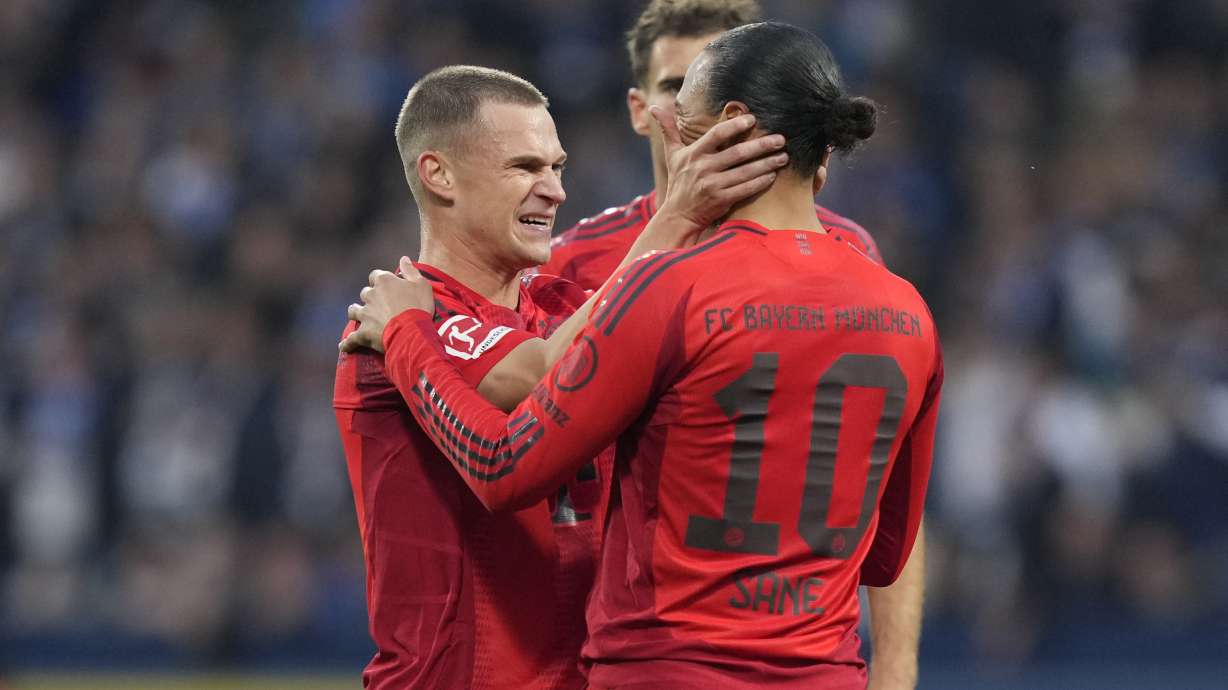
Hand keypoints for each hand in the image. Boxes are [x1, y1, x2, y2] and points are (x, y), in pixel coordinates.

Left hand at [339, 257, 434, 353]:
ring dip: (356, 313)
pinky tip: (343, 346)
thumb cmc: (418, 307)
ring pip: (353, 311)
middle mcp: (371, 295)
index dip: (380, 281)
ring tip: (360, 318)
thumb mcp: (421, 284)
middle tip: (379, 304)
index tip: (387, 287)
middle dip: (370, 298)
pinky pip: (351, 338)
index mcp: (384, 282)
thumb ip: (410, 270)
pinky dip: (347, 343)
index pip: (375, 275)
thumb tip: (403, 258)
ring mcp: (365, 314)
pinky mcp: (363, 332)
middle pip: (365, 293)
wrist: (411, 332)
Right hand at [650, 107, 787, 239]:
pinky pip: (745, 189)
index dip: (734, 126)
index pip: (716, 135)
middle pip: (737, 153)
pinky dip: (760, 182)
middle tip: (781, 139)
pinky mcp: (721, 201)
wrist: (678, 216)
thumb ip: (668, 130)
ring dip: (767, 164)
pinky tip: (773, 176)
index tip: (752, 119)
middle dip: (761, 145)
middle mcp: (703, 169)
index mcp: (693, 154)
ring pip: (745, 172)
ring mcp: (712, 186)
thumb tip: (654, 107)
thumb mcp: (672, 155)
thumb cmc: (679, 182)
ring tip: (783, 157)